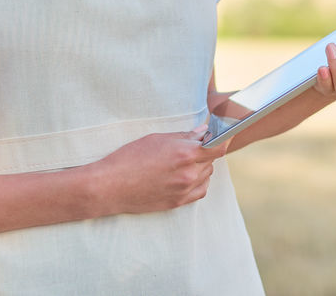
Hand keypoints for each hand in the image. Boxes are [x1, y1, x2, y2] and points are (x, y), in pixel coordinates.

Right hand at [90, 125, 228, 214]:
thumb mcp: (156, 139)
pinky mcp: (178, 202)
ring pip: (206, 175)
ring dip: (202, 166)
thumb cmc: (129, 158)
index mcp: (184, 153)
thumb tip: (204, 132)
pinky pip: (200, 190)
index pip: (218, 146)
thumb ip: (184, 136)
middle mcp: (188, 173)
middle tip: (193, 145)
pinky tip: (186, 175)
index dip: (225, 139)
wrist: (110, 186)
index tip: (225, 134)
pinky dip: (198, 181)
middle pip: (212, 160)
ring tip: (183, 161)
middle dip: (206, 151)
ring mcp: (184, 189)